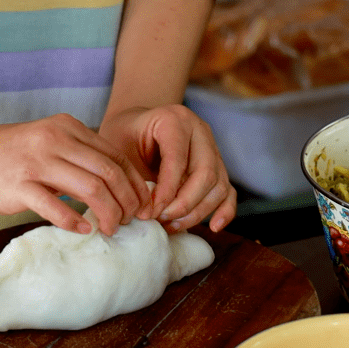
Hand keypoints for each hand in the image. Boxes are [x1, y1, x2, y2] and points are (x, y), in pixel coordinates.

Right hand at [0, 114, 151, 235]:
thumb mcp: (49, 144)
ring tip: (111, 228)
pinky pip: (56, 207)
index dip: (135, 184)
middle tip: (131, 220)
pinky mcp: (19, 185)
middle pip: (110, 173)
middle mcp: (55, 140)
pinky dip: (75, 221)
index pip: (116, 156)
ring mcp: (37, 161)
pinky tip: (83, 229)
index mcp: (68, 128)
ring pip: (91, 189)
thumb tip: (117, 186)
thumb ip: (79, 157)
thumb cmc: (10, 155)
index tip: (142, 205)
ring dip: (108, 213)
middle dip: (128, 201)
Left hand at [99, 104, 236, 232]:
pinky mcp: (218, 166)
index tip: (150, 212)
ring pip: (218, 185)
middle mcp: (200, 131)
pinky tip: (214, 227)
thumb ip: (135, 178)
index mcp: (175, 120)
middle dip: (184, 204)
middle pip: (205, 174)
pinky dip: (225, 211)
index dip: (166, 191)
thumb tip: (149, 212)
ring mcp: (212, 148)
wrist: (134, 127)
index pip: (178, 160)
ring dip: (198, 211)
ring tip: (172, 225)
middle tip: (161, 219)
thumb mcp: (120, 149)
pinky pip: (228, 190)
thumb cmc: (125, 137)